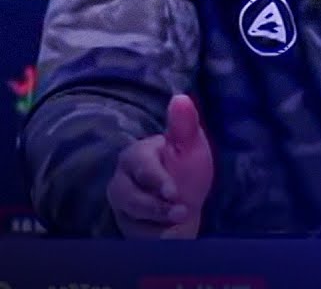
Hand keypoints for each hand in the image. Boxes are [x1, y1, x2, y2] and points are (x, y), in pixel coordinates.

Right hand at [106, 95, 212, 237]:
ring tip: (179, 219)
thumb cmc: (188, 171)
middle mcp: (123, 177)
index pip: (140, 164)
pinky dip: (152, 232)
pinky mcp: (122, 222)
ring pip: (128, 213)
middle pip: (128, 194)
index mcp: (138, 154)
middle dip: (155, 205)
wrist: (186, 207)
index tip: (173, 192)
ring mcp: (120, 201)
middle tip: (180, 211)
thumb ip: (184, 125)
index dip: (156, 178)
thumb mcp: (191, 147)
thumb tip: (181, 97)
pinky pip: (132, 231)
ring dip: (155, 219)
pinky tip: (167, 229)